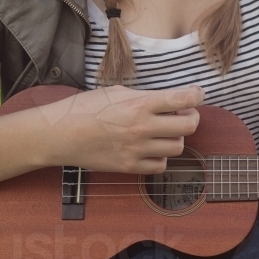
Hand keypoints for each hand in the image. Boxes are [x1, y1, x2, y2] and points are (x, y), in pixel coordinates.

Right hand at [37, 84, 204, 174]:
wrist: (61, 134)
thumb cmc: (86, 108)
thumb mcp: (117, 92)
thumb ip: (145, 97)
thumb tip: (168, 101)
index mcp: (140, 103)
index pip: (184, 98)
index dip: (197, 95)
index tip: (197, 93)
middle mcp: (143, 127)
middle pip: (189, 126)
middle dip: (191, 117)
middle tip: (183, 113)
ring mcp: (137, 150)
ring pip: (177, 147)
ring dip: (174, 137)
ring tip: (162, 131)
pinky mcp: (129, 167)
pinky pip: (160, 166)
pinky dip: (160, 158)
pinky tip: (150, 149)